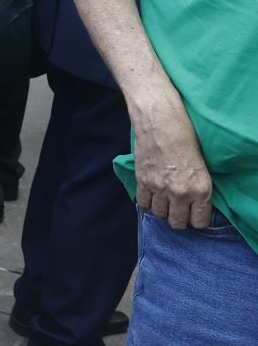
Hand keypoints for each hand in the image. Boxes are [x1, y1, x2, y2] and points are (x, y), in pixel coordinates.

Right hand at [132, 97, 214, 228]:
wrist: (161, 122)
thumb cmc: (185, 138)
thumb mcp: (202, 167)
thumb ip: (197, 188)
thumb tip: (193, 203)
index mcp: (200, 189)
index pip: (199, 222)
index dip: (196, 221)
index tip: (193, 215)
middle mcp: (180, 193)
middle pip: (177, 223)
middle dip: (178, 220)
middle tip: (178, 211)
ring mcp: (159, 188)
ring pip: (159, 214)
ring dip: (162, 210)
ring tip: (164, 201)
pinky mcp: (142, 181)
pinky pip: (143, 203)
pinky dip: (147, 201)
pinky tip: (151, 195)